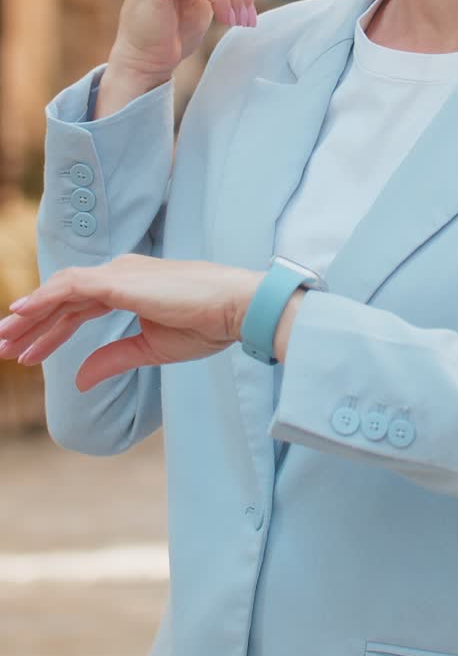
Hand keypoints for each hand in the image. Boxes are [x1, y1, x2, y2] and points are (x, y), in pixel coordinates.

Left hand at [0, 256, 264, 390]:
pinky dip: (43, 299)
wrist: (236, 309)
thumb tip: (79, 381)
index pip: (78, 308)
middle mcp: (120, 274)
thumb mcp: (151, 349)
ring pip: (61, 291)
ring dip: (31, 314)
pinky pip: (70, 288)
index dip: (51, 332)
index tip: (28, 355)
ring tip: (6, 338)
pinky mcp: (119, 281)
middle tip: (3, 347)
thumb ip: (112, 359)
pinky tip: (22, 314)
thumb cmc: (206, 325)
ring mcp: (119, 274)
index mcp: (129, 287)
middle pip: (63, 298)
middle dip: (32, 323)